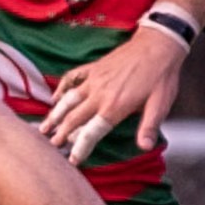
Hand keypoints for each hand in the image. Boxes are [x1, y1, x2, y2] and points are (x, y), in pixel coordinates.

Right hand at [40, 31, 188, 164]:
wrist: (158, 44)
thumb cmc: (162, 76)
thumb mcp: (160, 104)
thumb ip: (148, 126)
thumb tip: (144, 147)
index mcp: (114, 107)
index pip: (90, 133)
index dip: (80, 148)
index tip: (72, 160)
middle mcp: (99, 94)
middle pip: (73, 118)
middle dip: (60, 134)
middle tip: (51, 146)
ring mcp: (93, 80)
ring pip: (67, 100)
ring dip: (54, 115)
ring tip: (43, 127)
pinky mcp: (93, 68)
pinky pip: (72, 78)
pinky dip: (61, 88)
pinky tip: (55, 97)